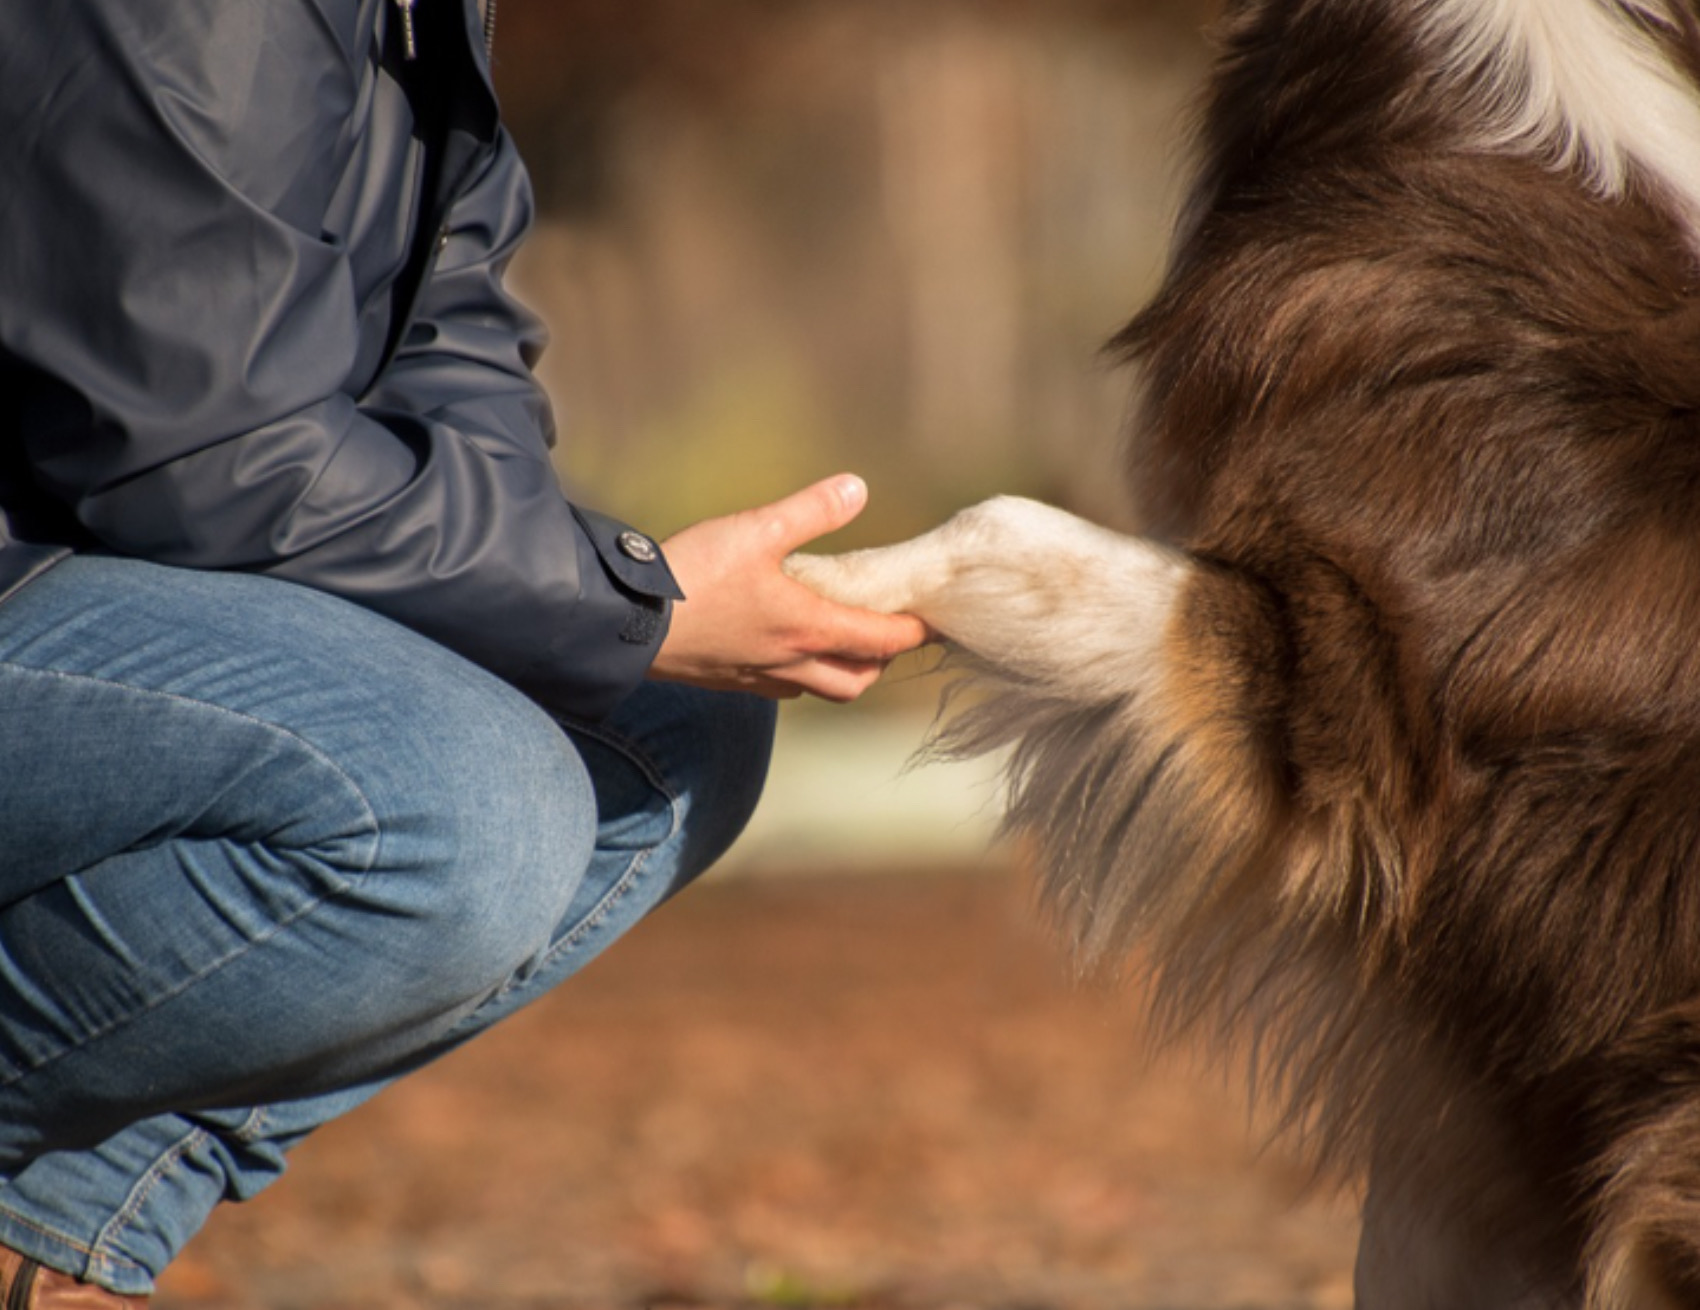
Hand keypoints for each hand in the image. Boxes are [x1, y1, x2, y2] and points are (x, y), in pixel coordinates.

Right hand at [650, 475, 931, 701]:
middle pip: (856, 680)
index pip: (882, 641)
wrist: (625, 622)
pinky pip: (781, 686)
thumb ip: (810, 511)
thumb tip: (856, 489)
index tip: (932, 621)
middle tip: (888, 633)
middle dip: (879, 661)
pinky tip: (785, 645)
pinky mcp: (729, 680)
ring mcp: (759, 677)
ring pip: (819, 688)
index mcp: (809, 628)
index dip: (913, 632)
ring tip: (842, 639)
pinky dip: (800, 672)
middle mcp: (791, 663)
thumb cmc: (693, 577)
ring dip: (841, 670)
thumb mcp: (755, 530)